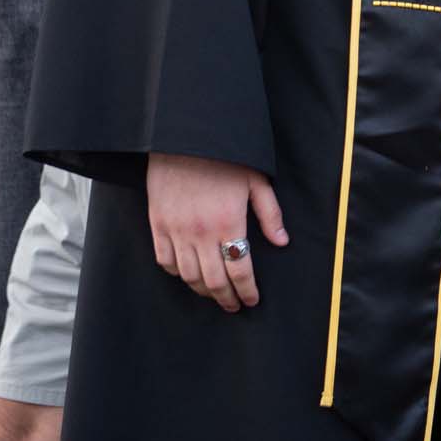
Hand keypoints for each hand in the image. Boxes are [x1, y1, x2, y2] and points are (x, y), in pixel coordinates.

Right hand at [147, 153, 288, 312]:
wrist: (184, 135)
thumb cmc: (224, 156)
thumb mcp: (256, 180)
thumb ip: (270, 213)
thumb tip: (282, 241)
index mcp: (229, 222)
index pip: (240, 270)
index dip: (247, 291)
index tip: (252, 300)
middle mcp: (201, 232)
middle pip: (214, 281)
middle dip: (227, 298)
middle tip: (234, 305)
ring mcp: (176, 230)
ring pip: (189, 276)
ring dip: (203, 291)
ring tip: (215, 294)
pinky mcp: (158, 224)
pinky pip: (165, 260)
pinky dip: (177, 273)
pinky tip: (188, 274)